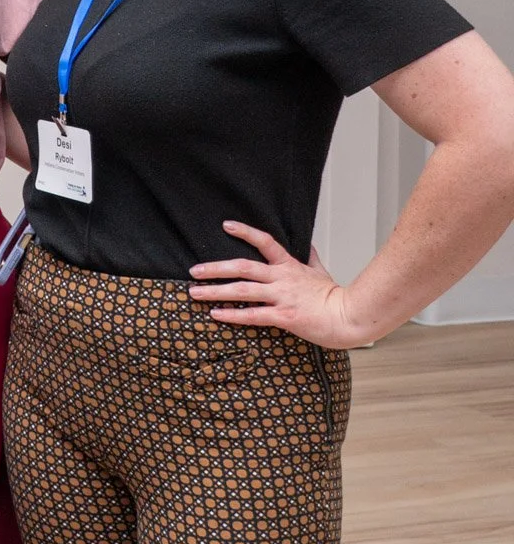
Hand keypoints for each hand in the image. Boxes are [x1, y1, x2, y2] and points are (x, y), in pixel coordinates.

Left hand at [187, 220, 370, 348]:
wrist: (351, 317)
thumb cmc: (335, 297)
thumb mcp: (320, 272)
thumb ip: (309, 258)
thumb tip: (307, 244)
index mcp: (289, 266)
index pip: (265, 242)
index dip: (245, 232)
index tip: (226, 226)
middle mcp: (282, 278)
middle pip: (242, 267)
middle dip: (215, 268)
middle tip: (194, 270)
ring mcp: (282, 296)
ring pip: (242, 290)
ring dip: (215, 291)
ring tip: (194, 292)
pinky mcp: (284, 316)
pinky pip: (252, 314)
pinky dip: (232, 314)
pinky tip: (215, 314)